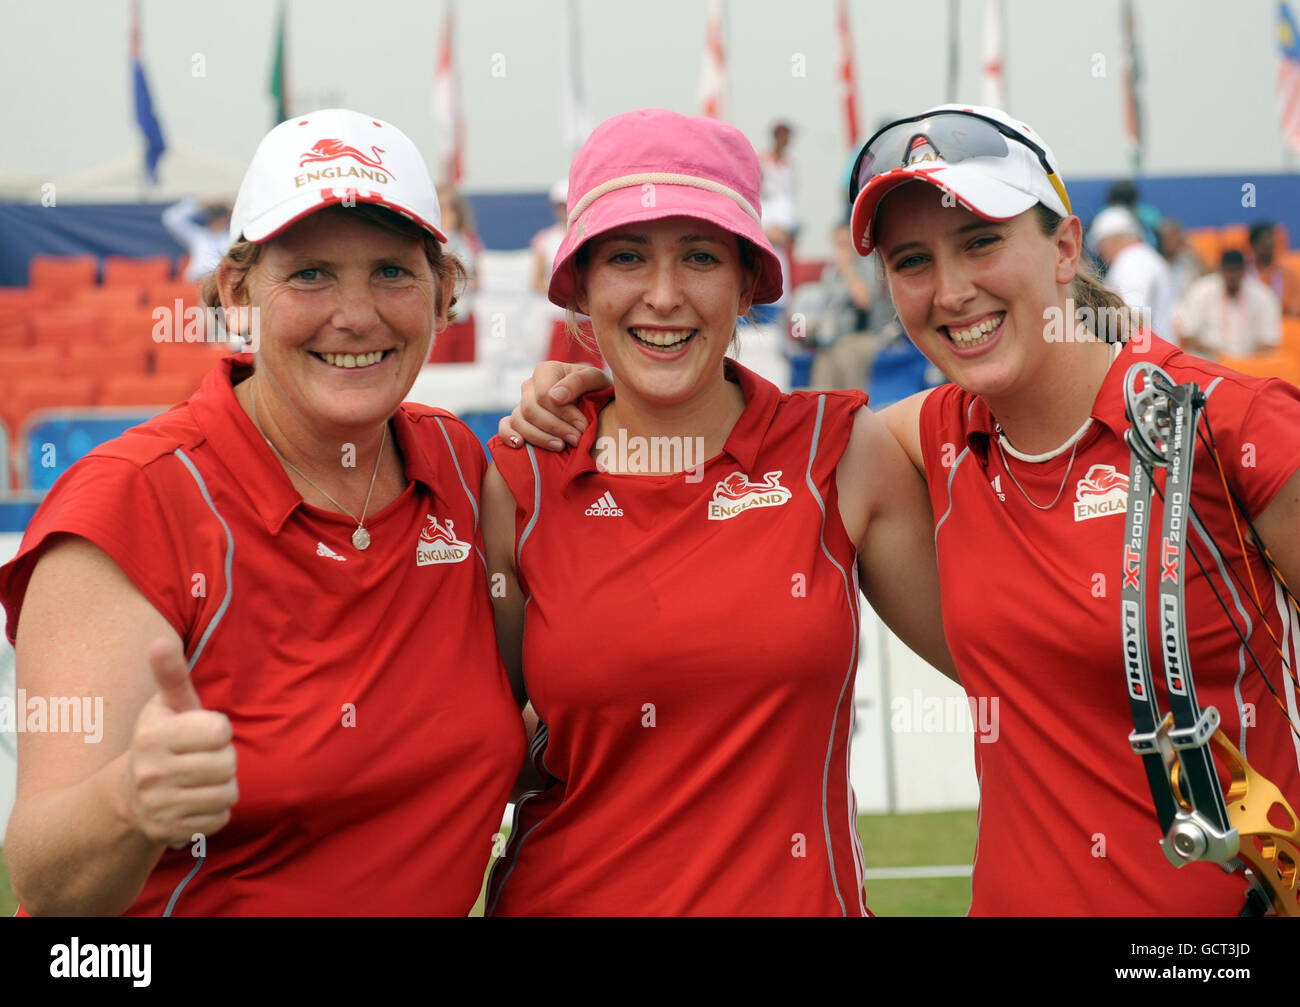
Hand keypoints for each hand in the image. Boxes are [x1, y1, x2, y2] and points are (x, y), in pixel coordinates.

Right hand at [123, 638, 237, 849]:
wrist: (130, 796)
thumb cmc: (163, 738)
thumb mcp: (167, 705)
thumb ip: (171, 674)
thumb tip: (160, 641)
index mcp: (152, 734)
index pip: (220, 730)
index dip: (219, 729)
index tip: (202, 731)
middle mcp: (150, 771)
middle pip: (228, 764)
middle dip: (224, 759)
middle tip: (202, 759)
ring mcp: (157, 805)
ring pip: (228, 793)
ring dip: (223, 786)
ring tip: (201, 780)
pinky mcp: (168, 832)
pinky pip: (221, 819)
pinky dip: (216, 811)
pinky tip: (195, 802)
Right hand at [498, 361, 609, 450]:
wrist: (594, 404)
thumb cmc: (595, 389)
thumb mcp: (596, 380)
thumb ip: (579, 381)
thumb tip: (555, 396)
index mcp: (546, 371)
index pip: (544, 396)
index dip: (563, 414)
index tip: (583, 426)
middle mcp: (530, 385)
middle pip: (531, 410)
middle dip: (555, 427)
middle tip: (576, 439)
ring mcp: (521, 403)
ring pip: (519, 421)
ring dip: (540, 437)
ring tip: (561, 446)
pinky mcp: (517, 419)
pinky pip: (505, 426)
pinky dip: (509, 436)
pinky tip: (520, 445)